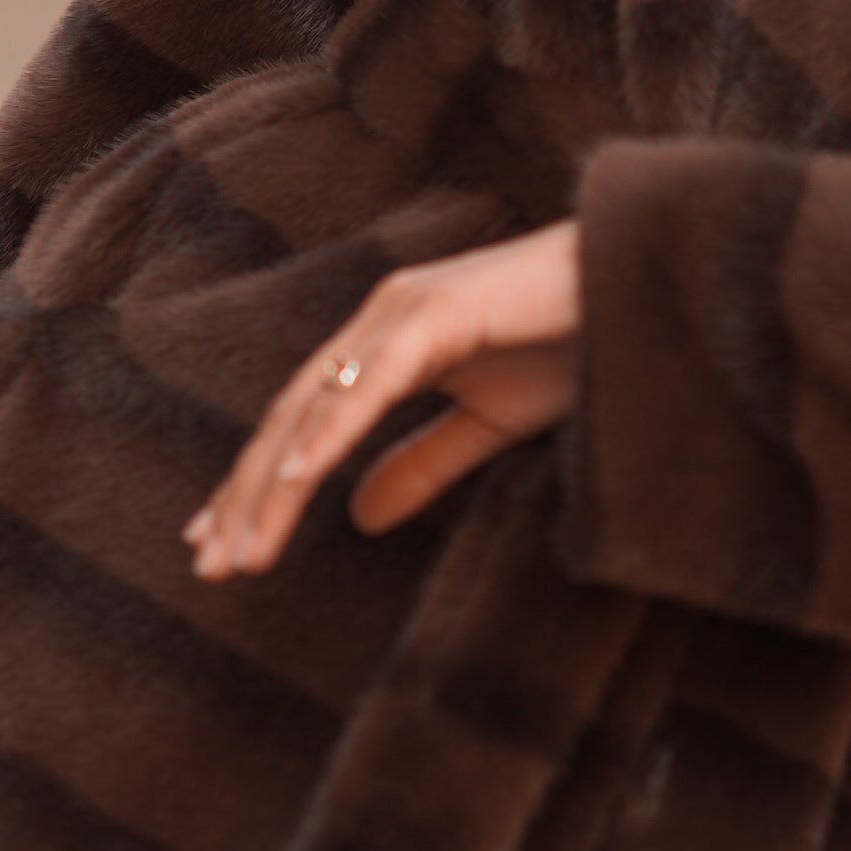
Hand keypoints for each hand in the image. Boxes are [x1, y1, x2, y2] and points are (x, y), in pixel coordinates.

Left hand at [185, 219, 580, 582]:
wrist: (641, 283)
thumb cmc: (572, 341)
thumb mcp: (487, 423)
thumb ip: (422, 464)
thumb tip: (356, 517)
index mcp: (383, 345)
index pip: (301, 424)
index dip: (256, 485)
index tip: (221, 544)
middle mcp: (378, 320)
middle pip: (290, 421)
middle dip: (244, 496)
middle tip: (209, 567)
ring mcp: (401, 311)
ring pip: (314, 409)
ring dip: (269, 485)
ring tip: (238, 551)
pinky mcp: (435, 313)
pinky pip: (369, 385)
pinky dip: (327, 436)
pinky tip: (292, 485)